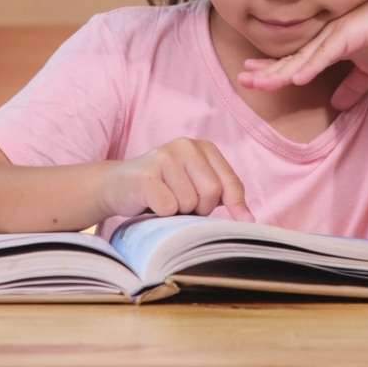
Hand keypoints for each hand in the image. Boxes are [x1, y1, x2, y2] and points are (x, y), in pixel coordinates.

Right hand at [100, 138, 254, 221]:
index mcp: (203, 147)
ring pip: (189, 203)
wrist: (117, 185)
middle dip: (201, 210)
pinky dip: (161, 214)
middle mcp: (185, 146)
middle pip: (212, 192)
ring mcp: (164, 157)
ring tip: (165, 201)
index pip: (230, 181)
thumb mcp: (195, 185)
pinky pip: (168, 208)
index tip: (246, 221)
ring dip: (178, 212)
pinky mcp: (146, 174)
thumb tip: (249, 219)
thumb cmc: (163, 189)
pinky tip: (151, 203)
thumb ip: (221, 195)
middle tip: (183, 207)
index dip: (237, 205)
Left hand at [238, 0, 367, 110]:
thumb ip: (352, 86)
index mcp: (328, 45)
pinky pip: (325, 53)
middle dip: (267, 70)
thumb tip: (338, 104)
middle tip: (243, 79)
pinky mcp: (347, 34)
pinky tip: (296, 78)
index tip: (255, 78)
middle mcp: (325, 38)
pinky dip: (311, 66)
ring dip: (280, 70)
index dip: (275, 70)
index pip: (295, 61)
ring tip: (259, 81)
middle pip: (291, 58)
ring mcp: (334, 34)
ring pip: (302, 57)